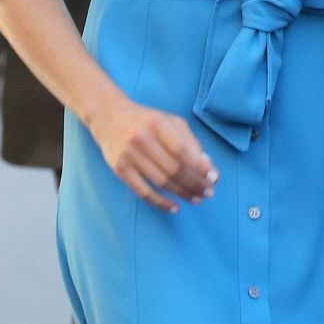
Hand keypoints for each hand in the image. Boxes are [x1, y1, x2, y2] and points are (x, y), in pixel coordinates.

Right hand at [87, 98, 217, 213]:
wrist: (109, 117)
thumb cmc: (147, 120)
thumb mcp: (170, 122)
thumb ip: (189, 140)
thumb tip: (206, 164)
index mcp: (157, 124)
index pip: (182, 150)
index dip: (199, 166)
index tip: (214, 178)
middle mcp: (141, 139)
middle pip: (173, 168)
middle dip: (195, 183)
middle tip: (209, 192)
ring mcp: (129, 155)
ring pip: (160, 182)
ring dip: (182, 193)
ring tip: (197, 199)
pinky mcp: (119, 169)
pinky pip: (142, 192)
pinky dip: (160, 202)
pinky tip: (174, 207)